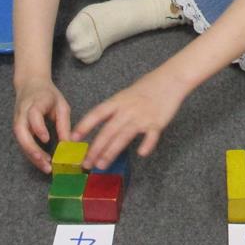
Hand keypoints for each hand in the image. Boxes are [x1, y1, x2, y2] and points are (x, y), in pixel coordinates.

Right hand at [13, 77, 71, 173]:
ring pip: (20, 140)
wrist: (30, 85)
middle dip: (32, 149)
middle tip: (46, 162)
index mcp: (36, 101)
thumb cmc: (48, 95)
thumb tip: (68, 145)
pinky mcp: (17, 128)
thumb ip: (64, 124)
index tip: (46, 139)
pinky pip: (22, 143)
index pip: (33, 114)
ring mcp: (17, 120)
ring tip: (46, 167)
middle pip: (21, 131)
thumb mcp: (61, 105)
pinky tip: (42, 162)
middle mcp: (22, 112)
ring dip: (32, 155)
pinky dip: (31, 154)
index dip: (38, 127)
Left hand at [72, 66, 189, 170]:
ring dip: (111, 151)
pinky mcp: (157, 122)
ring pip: (124, 136)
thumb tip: (102, 125)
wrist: (170, 79)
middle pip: (108, 130)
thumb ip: (115, 109)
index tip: (73, 138)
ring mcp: (142, 116)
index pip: (97, 114)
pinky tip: (141, 153)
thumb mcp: (126, 94)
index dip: (84, 125)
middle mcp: (128, 109)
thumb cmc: (148, 86)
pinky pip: (151, 136)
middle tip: (86, 163)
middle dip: (95, 148)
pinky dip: (147, 144)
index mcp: (118, 101)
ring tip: (102, 165)